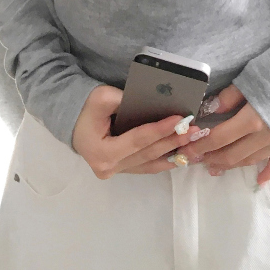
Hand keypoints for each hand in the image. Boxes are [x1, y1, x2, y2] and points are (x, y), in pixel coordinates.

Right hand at [72, 84, 199, 178]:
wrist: (75, 123)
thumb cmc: (86, 109)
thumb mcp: (100, 98)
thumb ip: (122, 100)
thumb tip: (150, 103)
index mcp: (102, 152)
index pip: (138, 140)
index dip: (160, 130)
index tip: (180, 119)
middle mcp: (110, 167)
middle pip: (148, 153)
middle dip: (173, 140)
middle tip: (194, 130)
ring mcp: (117, 172)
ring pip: (151, 163)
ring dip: (174, 152)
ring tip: (194, 141)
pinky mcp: (124, 170)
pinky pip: (148, 167)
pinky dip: (165, 160)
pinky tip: (182, 154)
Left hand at [174, 84, 269, 184]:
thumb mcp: (249, 78)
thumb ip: (228, 98)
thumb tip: (209, 110)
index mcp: (252, 119)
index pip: (219, 138)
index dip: (201, 145)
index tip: (185, 149)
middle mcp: (265, 135)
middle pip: (233, 154)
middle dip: (211, 158)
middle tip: (194, 159)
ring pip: (251, 159)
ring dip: (231, 164)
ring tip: (214, 167)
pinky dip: (269, 171)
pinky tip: (260, 180)